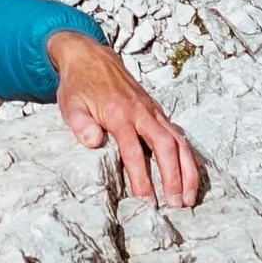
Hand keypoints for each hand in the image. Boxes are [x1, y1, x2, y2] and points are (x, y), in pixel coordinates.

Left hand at [47, 30, 200, 207]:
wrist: (91, 57)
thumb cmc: (79, 85)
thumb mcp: (70, 103)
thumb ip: (80, 123)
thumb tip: (92, 141)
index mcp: (119, 113)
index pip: (133, 151)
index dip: (141, 178)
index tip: (147, 201)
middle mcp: (141, 112)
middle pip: (165, 146)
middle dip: (174, 177)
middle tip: (176, 205)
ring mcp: (153, 111)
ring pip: (178, 141)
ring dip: (187, 170)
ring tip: (189, 198)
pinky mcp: (157, 112)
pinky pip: (178, 135)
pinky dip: (188, 157)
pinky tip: (191, 176)